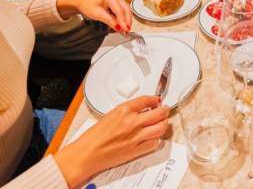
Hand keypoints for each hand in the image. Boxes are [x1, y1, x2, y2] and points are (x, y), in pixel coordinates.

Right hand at [55, 96, 169, 187]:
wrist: (87, 153)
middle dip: (165, 110)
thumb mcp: (109, 115)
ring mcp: (136, 136)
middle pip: (159, 113)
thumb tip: (139, 110)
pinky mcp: (136, 150)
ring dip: (164, 124)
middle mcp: (132, 122)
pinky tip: (154, 137)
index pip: (146, 100)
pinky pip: (154, 143)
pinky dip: (157, 140)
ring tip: (164, 122)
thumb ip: (126, 112)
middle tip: (165, 110)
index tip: (157, 101)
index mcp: (123, 110)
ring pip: (160, 128)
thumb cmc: (93, 137)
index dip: (155, 99)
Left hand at [58, 0, 131, 32]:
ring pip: (127, 10)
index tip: (124, 30)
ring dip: (127, 20)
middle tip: (126, 31)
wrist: (84, 2)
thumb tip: (118, 27)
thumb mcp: (97, 14)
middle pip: (126, 10)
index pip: (119, 11)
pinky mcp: (119, 3)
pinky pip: (125, 11)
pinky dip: (124, 18)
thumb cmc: (88, 5)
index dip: (122, 22)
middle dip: (127, 21)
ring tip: (125, 29)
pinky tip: (123, 24)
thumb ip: (109, 21)